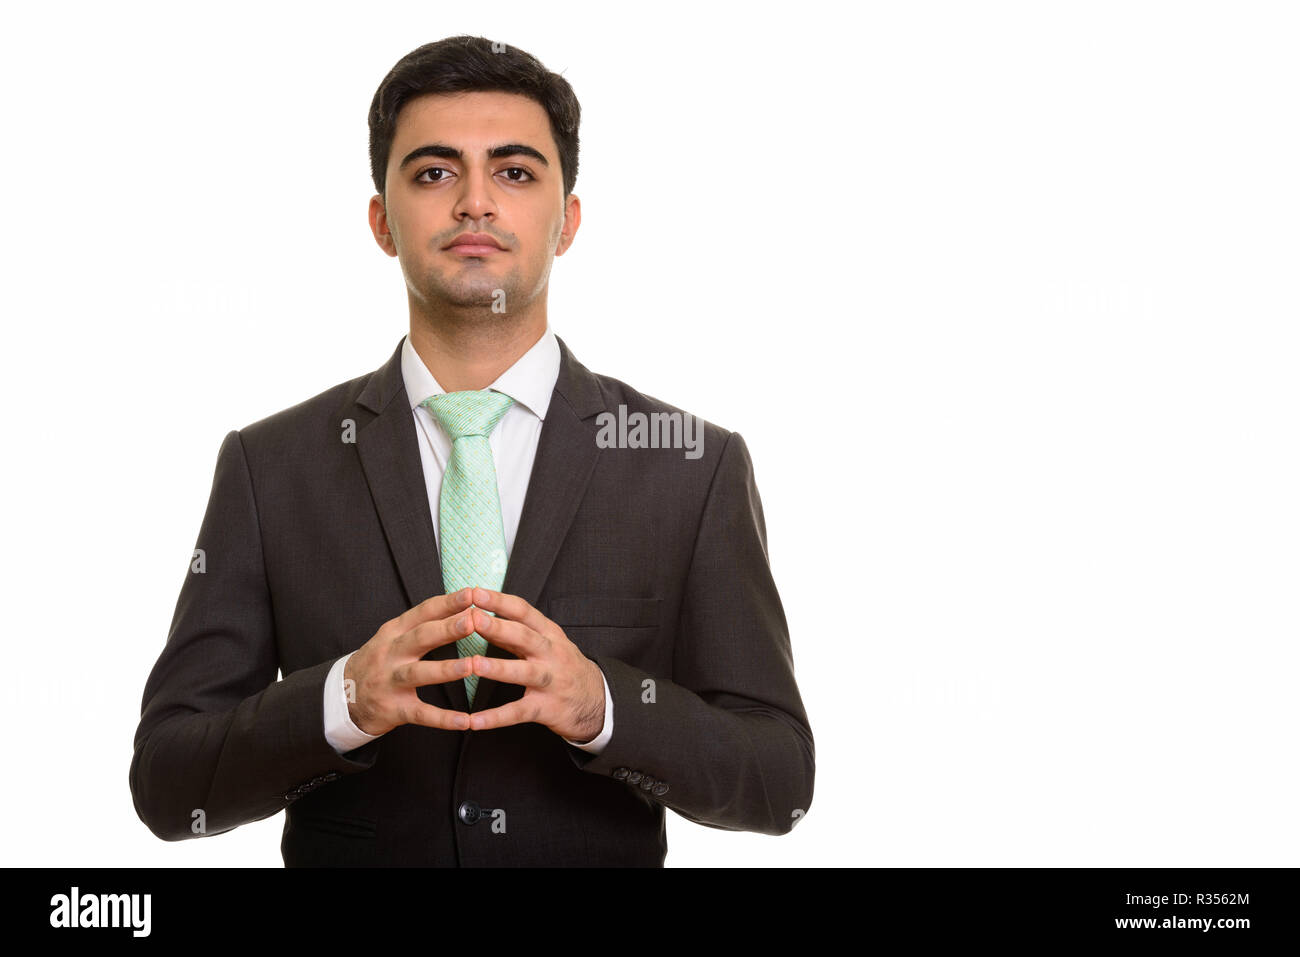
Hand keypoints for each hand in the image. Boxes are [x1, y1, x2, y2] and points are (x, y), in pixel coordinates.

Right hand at [344, 589, 476, 735]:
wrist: (342, 697)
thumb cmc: (380, 661)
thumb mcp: (394, 637)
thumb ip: (424, 624)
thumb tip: (465, 607)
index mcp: (394, 632)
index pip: (423, 612)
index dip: (447, 603)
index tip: (472, 593)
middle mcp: (391, 654)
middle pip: (420, 638)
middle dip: (447, 629)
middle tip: (473, 621)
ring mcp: (390, 682)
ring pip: (419, 673)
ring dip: (446, 669)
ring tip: (471, 666)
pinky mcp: (393, 709)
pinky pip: (420, 714)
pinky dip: (442, 718)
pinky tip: (465, 721)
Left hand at [463, 587, 605, 742]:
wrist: (597, 701)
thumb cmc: (564, 667)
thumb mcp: (547, 643)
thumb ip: (516, 633)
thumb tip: (480, 617)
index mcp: (549, 634)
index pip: (524, 612)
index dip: (500, 601)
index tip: (475, 592)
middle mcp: (552, 654)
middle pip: (525, 637)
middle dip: (499, 627)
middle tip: (473, 619)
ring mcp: (551, 681)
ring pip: (523, 672)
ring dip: (498, 668)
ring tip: (474, 665)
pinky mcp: (547, 708)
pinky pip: (519, 713)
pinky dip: (496, 718)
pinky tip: (473, 721)